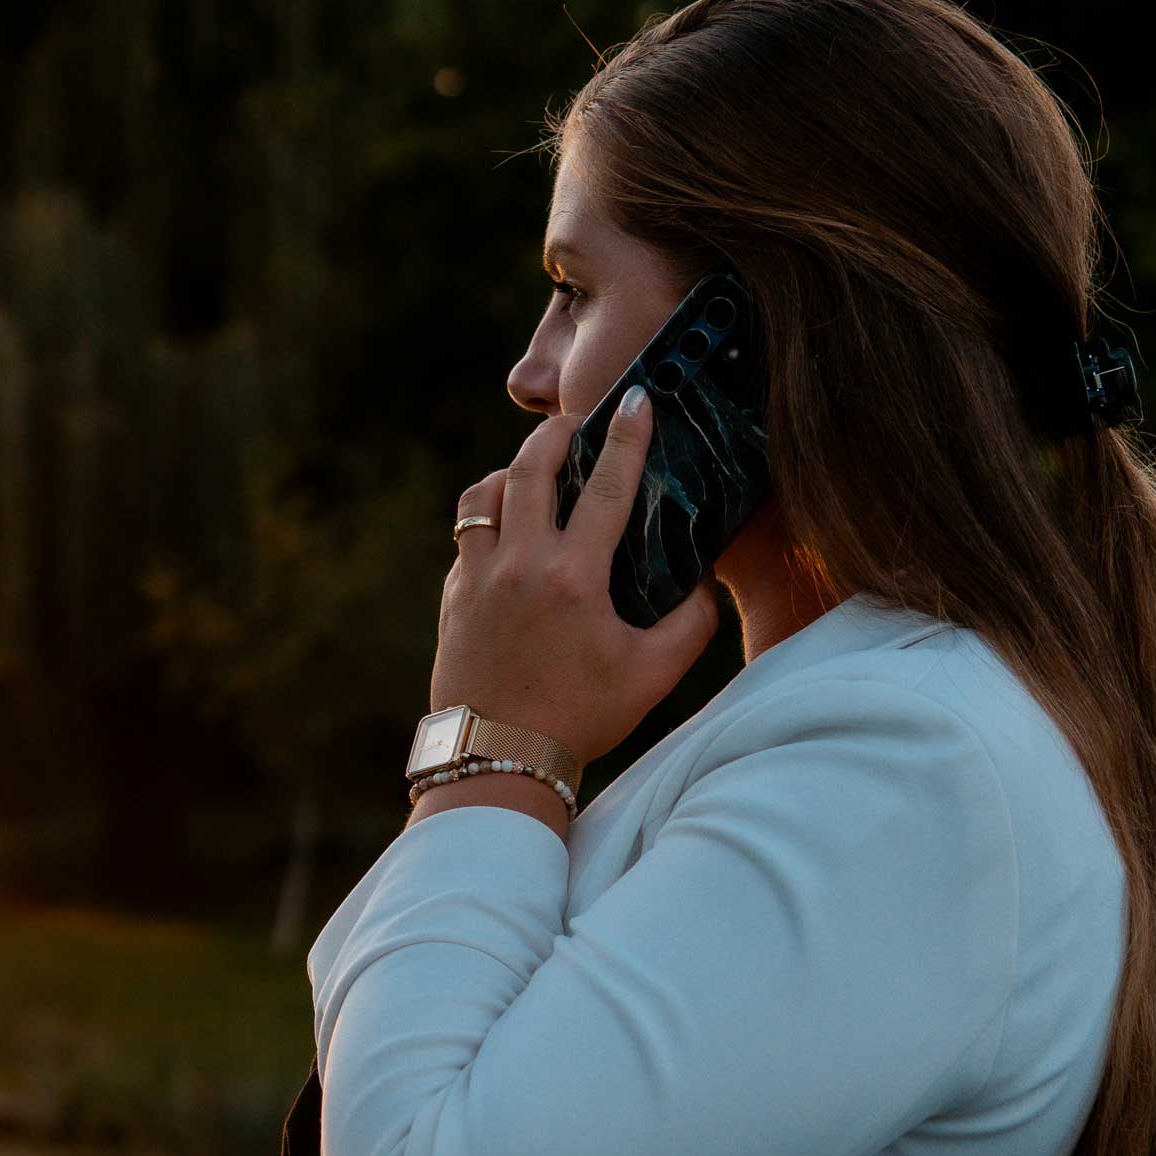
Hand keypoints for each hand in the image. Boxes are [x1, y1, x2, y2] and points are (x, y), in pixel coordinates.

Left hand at [433, 395, 721, 764]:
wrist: (498, 756)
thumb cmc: (581, 717)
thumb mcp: (653, 675)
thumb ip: (690, 625)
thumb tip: (702, 584)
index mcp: (572, 578)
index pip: (606, 487)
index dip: (625, 437)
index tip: (635, 399)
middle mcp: (520, 565)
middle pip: (529, 469)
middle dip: (554, 435)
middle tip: (574, 424)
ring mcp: (478, 578)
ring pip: (483, 495)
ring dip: (510, 474)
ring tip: (532, 473)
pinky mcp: (453, 598)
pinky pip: (466, 539)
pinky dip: (487, 521)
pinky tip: (507, 531)